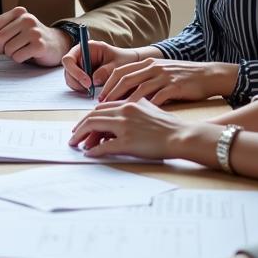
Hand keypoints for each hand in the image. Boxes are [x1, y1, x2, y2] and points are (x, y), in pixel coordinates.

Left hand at [0, 8, 69, 65]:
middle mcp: (27, 19)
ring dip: (11, 54)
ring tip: (21, 51)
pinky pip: (18, 56)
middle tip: (8, 50)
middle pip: (0, 37)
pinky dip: (19, 59)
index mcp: (19, 13)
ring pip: (8, 48)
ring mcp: (34, 31)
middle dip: (1, 47)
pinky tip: (28, 55)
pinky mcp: (39, 45)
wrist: (57, 44)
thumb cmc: (33, 37)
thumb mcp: (16, 30)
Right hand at [62, 40, 143, 93]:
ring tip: (95, 90)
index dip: (75, 72)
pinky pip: (76, 84)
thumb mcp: (118, 64)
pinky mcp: (82, 75)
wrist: (130, 63)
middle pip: (67, 71)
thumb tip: (94, 81)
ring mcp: (79, 66)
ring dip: (80, 87)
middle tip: (91, 90)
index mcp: (86, 48)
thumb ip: (106, 71)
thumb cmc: (124, 59)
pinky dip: (82, 89)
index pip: (69, 59)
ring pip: (70, 79)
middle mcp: (80, 56)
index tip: (88, 83)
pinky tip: (94, 90)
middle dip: (77, 82)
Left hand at [69, 98, 205, 160]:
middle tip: (73, 136)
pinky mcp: (129, 142)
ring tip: (77, 144)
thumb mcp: (150, 108)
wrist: (183, 135)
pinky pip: (105, 147)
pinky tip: (90, 155)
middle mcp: (125, 111)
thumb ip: (135, 107)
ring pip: (94, 127)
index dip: (89, 116)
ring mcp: (126, 126)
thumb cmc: (170, 124)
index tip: (82, 124)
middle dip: (80, 126)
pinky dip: (95, 151)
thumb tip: (122, 114)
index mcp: (129, 103)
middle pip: (93, 115)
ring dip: (82, 136)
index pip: (101, 107)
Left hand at [98, 59, 238, 104]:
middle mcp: (153, 67)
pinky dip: (146, 107)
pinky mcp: (175, 87)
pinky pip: (157, 97)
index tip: (99, 96)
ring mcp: (164, 76)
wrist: (208, 75)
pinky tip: (138, 117)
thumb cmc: (183, 77)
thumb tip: (126, 93)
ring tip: (116, 112)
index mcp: (148, 63)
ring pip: (139, 88)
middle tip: (101, 106)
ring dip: (125, 101)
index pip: (121, 71)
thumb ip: (144, 79)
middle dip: (111, 92)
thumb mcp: (161, 73)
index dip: (108, 83)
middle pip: (125, 78)